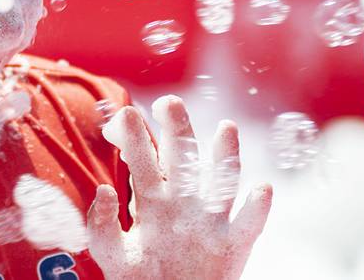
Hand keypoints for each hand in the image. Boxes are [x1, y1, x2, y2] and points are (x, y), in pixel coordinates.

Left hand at [88, 96, 272, 279]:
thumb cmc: (140, 278)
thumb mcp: (113, 255)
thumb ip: (101, 226)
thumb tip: (102, 189)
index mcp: (151, 201)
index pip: (142, 161)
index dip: (134, 138)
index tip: (125, 114)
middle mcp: (182, 204)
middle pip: (181, 158)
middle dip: (177, 129)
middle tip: (168, 101)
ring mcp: (209, 222)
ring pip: (219, 181)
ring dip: (225, 156)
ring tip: (226, 127)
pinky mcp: (232, 246)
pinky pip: (249, 225)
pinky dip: (256, 209)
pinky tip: (261, 190)